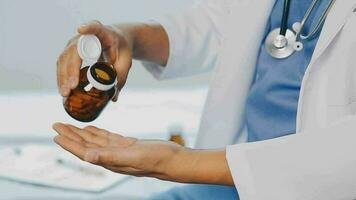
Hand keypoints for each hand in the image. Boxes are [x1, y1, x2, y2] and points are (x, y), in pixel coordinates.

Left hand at [52, 123, 183, 177]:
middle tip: (57, 124)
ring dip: (82, 133)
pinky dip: (98, 133)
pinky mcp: (128, 145)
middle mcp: (112, 157)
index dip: (69, 144)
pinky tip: (92, 129)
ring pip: (95, 141)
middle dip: (71, 135)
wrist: (173, 160)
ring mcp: (120, 151)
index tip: (56, 134)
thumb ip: (110, 156)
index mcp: (110, 161)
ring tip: (70, 126)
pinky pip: (108, 138)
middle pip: (86, 145)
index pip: (84, 151)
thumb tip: (86, 156)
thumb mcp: (132, 155)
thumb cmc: (156, 159)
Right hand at [56, 20, 132, 100]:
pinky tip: (64, 90)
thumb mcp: (125, 61)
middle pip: (74, 50)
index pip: (95, 27)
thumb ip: (120, 76)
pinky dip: (62, 78)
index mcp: (103, 33)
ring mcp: (75, 44)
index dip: (88, 28)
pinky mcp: (70, 53)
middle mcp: (85, 36)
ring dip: (63, 76)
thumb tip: (113, 97)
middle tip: (72, 86)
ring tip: (65, 93)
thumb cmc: (121, 48)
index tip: (81, 29)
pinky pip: (62, 65)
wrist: (116, 41)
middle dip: (71, 69)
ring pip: (64, 58)